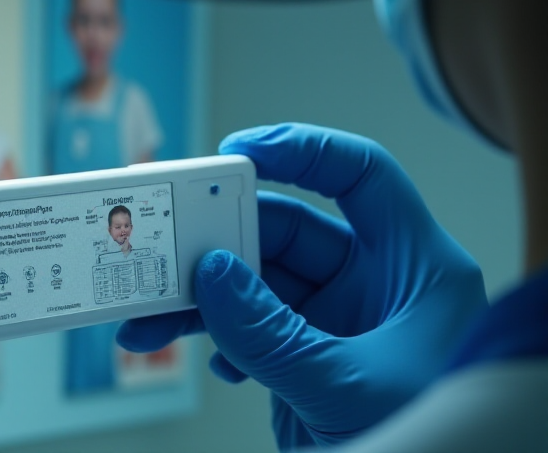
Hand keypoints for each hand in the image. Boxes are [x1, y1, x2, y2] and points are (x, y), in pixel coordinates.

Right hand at [117, 124, 487, 448]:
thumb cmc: (425, 438)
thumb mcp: (344, 385)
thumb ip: (271, 333)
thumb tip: (212, 275)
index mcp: (413, 267)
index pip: (360, 176)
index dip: (300, 151)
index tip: (236, 153)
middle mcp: (374, 283)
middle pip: (286, 229)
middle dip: (219, 242)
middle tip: (167, 250)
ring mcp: (336, 320)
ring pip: (256, 282)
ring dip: (200, 299)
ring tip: (149, 321)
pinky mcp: (305, 355)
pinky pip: (250, 327)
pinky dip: (218, 339)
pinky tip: (212, 362)